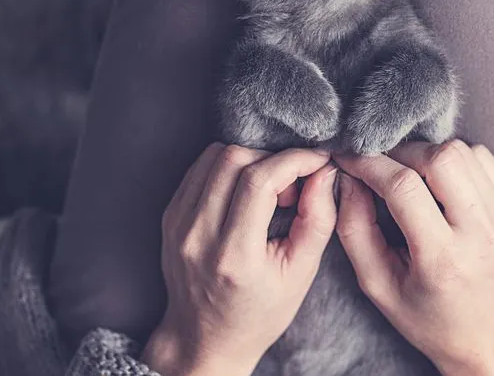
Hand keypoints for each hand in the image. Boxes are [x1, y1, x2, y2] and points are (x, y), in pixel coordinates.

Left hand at [142, 143, 337, 375]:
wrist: (204, 338)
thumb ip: (318, 219)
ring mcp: (178, 224)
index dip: (294, 160)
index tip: (316, 160)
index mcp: (234, 257)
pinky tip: (244, 192)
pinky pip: (200, 169)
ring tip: (267, 190)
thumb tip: (324, 171)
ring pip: (214, 156)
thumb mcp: (301, 274)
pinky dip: (228, 168)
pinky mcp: (169, 215)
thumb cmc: (259, 311)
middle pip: (234, 160)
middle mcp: (198, 236)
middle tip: (289, 186)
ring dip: (250, 159)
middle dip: (272, 158)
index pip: (259, 181)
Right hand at [335, 140, 493, 375]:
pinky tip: (440, 183)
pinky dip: (455, 160)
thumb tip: (347, 178)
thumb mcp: (378, 286)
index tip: (349, 158)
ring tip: (412, 176)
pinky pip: (482, 158)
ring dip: (428, 154)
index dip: (368, 163)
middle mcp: (482, 234)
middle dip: (401, 153)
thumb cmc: (430, 318)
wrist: (492, 340)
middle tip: (383, 168)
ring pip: (462, 151)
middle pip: (439, 158)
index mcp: (444, 260)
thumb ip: (355, 229)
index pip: (403, 187)